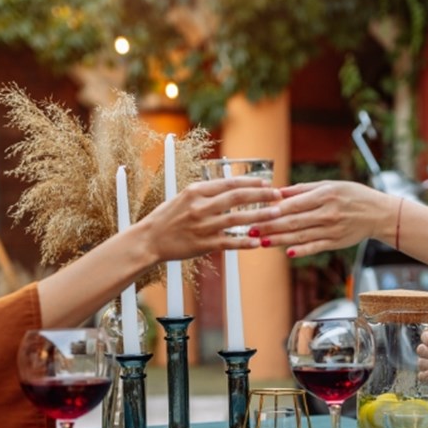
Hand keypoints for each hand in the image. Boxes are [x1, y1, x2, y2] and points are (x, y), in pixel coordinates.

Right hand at [136, 176, 281, 260]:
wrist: (149, 239)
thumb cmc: (166, 218)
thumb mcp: (183, 197)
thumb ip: (206, 192)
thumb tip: (229, 186)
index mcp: (195, 191)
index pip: (229, 183)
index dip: (251, 182)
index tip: (266, 183)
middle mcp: (200, 207)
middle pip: (237, 198)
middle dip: (261, 195)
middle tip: (278, 195)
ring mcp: (202, 226)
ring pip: (237, 220)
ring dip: (259, 216)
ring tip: (276, 214)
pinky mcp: (202, 244)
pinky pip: (228, 242)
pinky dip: (244, 242)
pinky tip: (258, 242)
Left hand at [253, 181, 394, 256]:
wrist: (378, 213)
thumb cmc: (352, 195)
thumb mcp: (330, 185)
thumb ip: (303, 189)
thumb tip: (278, 192)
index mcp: (325, 195)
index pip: (294, 204)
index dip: (273, 209)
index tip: (256, 211)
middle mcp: (328, 213)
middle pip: (294, 221)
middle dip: (270, 226)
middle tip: (251, 230)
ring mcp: (332, 229)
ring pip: (301, 236)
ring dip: (280, 240)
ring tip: (262, 241)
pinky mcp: (336, 242)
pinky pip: (315, 247)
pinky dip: (302, 250)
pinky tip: (287, 252)